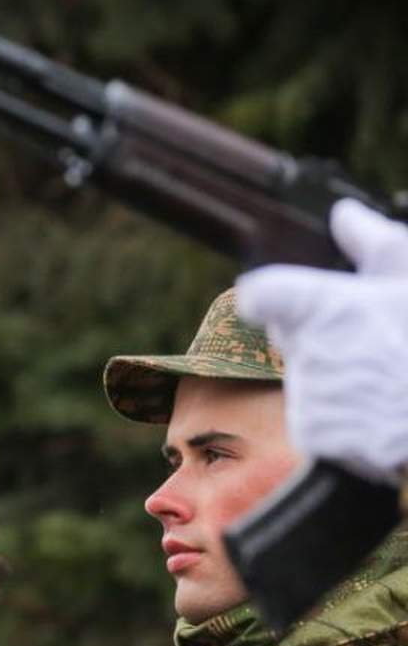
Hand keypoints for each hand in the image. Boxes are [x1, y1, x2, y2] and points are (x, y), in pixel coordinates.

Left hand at [236, 198, 407, 483]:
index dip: (265, 297)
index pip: (263, 295)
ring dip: (332, 378)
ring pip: (303, 376)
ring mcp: (312, 395)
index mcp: (329, 306)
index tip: (265, 300)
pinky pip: (311, 417)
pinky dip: (337, 417)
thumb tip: (343, 211)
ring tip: (383, 381)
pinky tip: (375, 412)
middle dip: (318, 336)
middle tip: (374, 345)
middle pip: (287, 335)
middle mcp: (312, 350)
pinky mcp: (315, 434)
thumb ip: (375, 242)